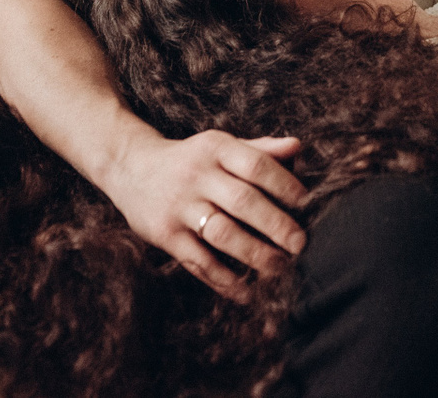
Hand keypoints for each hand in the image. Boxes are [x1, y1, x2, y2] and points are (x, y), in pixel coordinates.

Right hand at [104, 127, 307, 299]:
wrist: (130, 167)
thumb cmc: (191, 159)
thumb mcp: (220, 146)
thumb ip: (258, 149)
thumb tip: (298, 147)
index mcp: (216, 148)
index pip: (256, 165)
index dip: (284, 185)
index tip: (306, 204)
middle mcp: (197, 175)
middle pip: (243, 202)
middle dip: (276, 225)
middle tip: (300, 244)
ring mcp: (179, 206)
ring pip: (223, 234)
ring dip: (255, 254)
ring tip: (280, 268)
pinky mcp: (165, 234)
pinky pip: (198, 261)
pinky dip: (224, 280)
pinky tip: (245, 291)